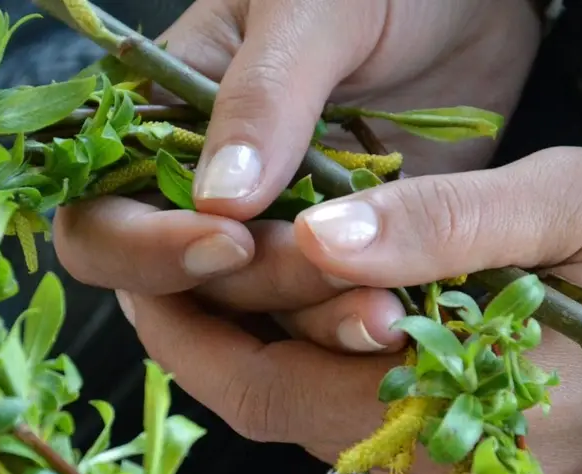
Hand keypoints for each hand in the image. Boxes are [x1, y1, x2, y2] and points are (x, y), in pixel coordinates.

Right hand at [55, 0, 540, 347]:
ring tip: (389, 314)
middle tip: (339, 268)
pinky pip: (332, 323)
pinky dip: (359, 332)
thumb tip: (217, 202)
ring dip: (315, 327)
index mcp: (163, 126)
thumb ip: (262, 96)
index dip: (149, 250)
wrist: (477, 1)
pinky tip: (406, 322)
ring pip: (260, 323)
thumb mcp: (312, 9)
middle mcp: (208, 197)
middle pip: (181, 294)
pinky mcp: (347, 267)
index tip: (233, 242)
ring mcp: (279, 237)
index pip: (103, 222)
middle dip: (255, 290)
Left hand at [115, 145, 581, 473]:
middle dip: (219, 336)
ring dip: (274, 347)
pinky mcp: (505, 467)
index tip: (145, 267)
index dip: (196, 329)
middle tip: (173, 255)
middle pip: (289, 414)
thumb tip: (317, 236)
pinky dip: (333, 364)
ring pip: (329, 421)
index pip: (279, 390)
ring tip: (234, 264)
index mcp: (471, 417)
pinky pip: (382, 424)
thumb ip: (442, 226)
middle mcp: (464, 473)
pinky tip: (327, 301)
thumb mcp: (575, 202)